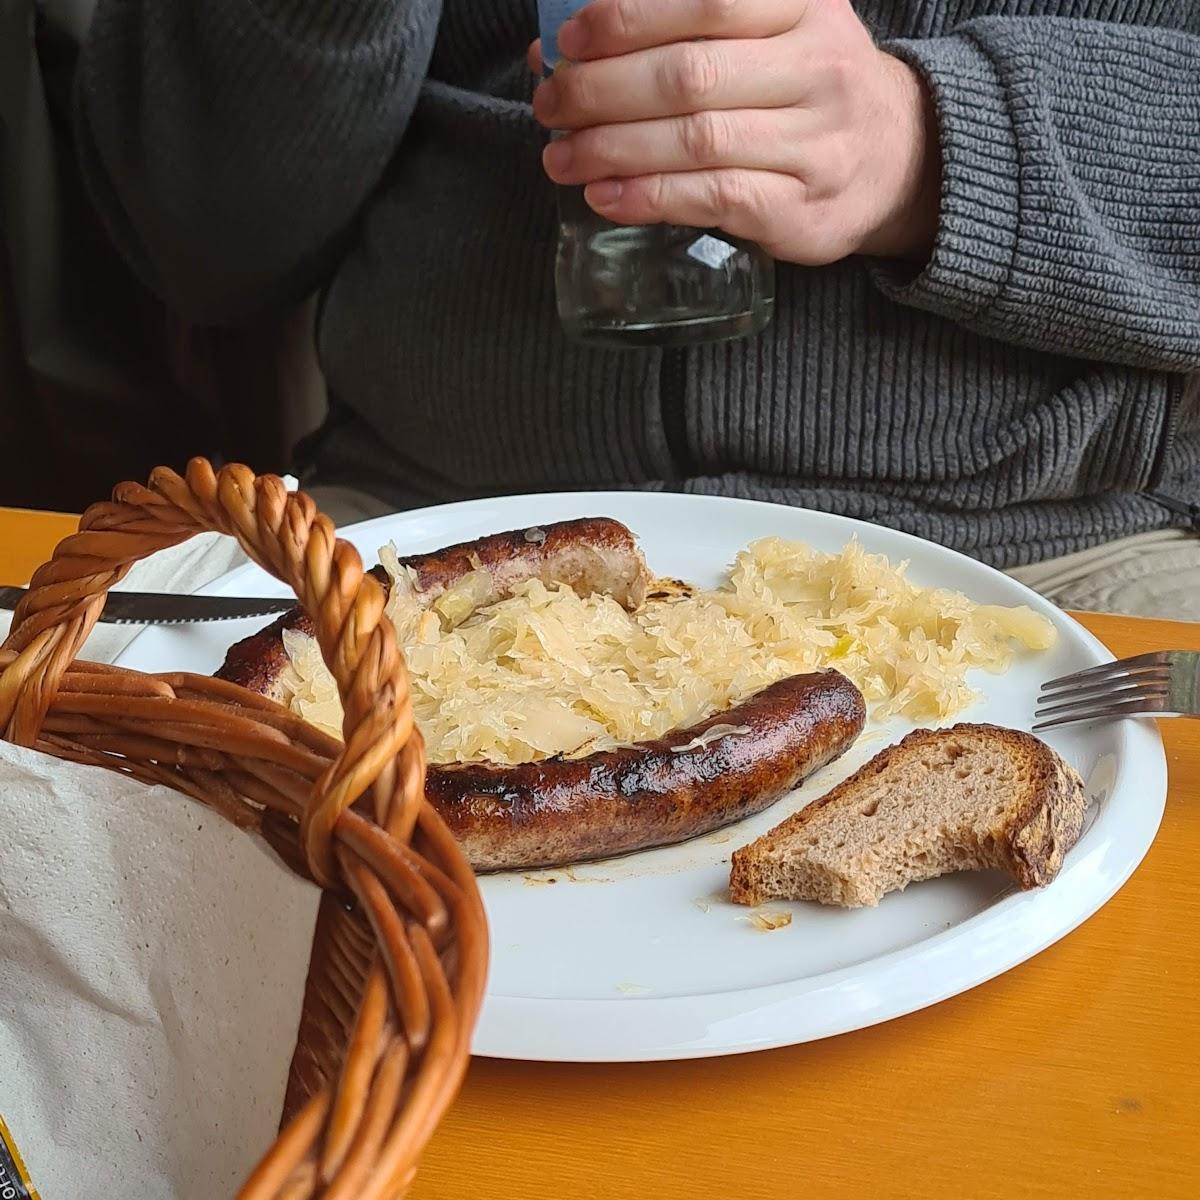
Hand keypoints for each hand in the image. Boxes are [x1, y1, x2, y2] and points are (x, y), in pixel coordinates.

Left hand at [529, 0, 939, 263]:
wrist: (900, 159)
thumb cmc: (809, 88)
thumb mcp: (777, 27)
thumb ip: (693, 22)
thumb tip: (568, 43)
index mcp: (804, 7)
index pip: (707, 1)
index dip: (628, 17)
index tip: (571, 40)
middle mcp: (817, 69)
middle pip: (689, 74)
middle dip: (602, 90)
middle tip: (551, 105)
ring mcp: (815, 143)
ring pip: (696, 140)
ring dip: (613, 149)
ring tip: (561, 157)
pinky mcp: (801, 208)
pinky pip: (713, 199)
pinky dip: (650, 197)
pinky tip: (605, 197)